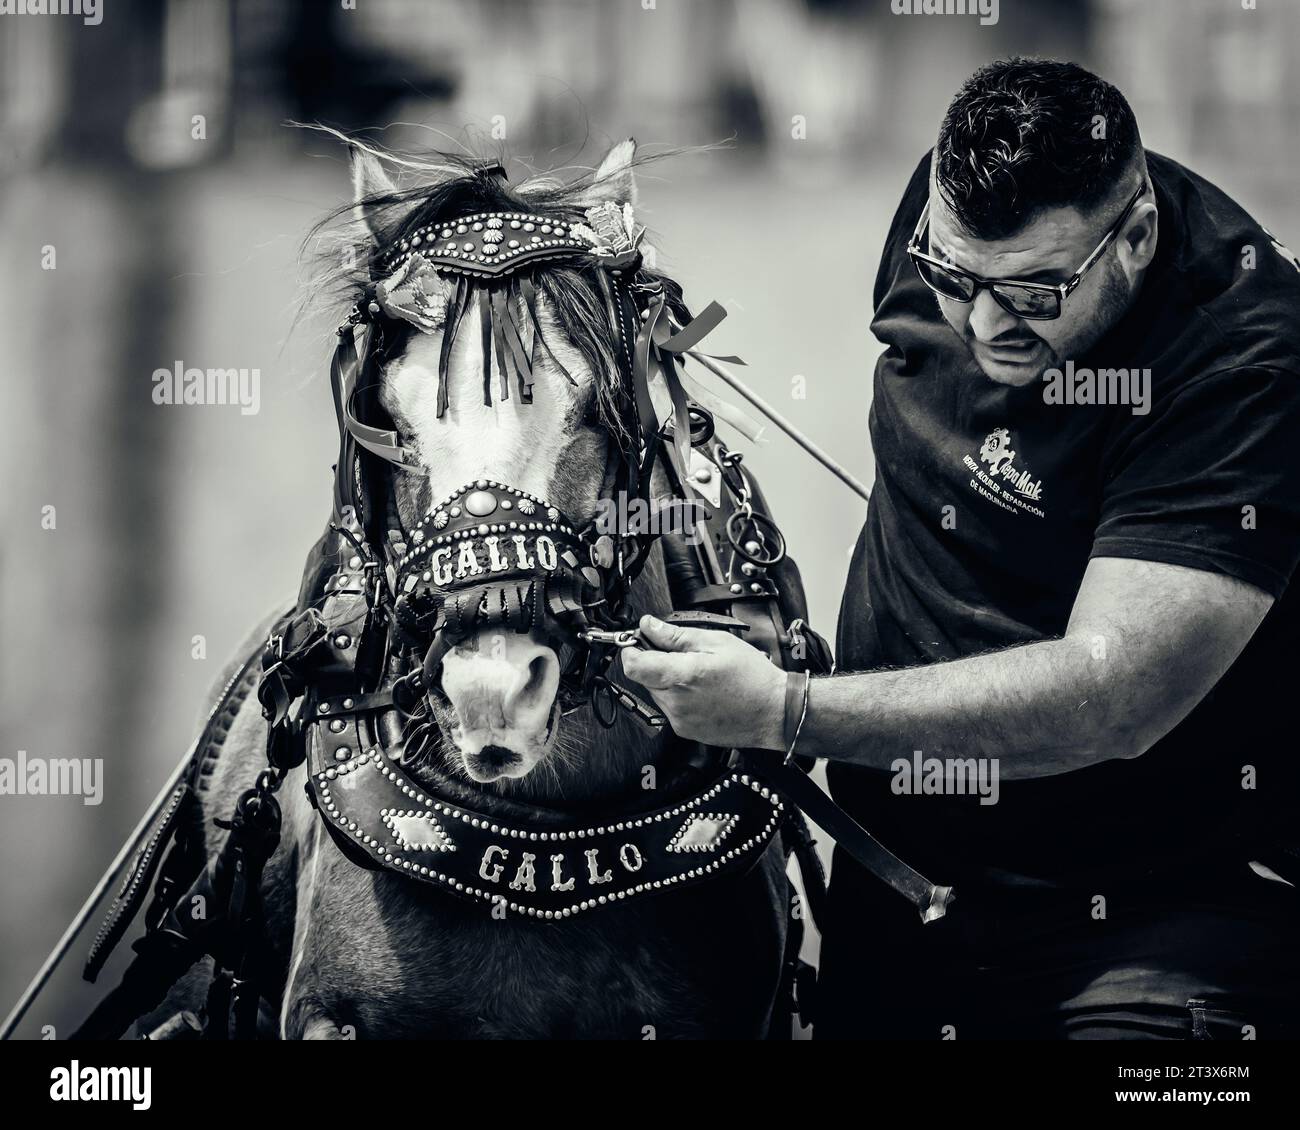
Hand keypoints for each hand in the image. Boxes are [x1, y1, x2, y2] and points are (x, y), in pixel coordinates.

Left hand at [619, 614, 787, 750]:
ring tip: (698, 673)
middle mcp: (677, 702)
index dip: (630, 650)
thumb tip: (648, 626)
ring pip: (657, 693)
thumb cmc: (752, 677)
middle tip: (680, 653)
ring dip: (668, 679)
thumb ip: (675, 635)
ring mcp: (680, 720)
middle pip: (645, 678)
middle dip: (655, 662)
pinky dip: (678, 696)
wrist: (774, 711)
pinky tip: (702, 690)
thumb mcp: (716, 641)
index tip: (636, 641)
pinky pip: (670, 707)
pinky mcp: (685, 731)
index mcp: (683, 676)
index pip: (634, 666)